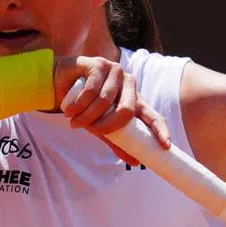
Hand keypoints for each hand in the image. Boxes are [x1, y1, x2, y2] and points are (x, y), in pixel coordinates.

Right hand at [54, 55, 169, 163]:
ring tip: (74, 120)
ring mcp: (115, 71)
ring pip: (105, 101)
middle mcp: (129, 83)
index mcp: (135, 100)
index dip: (160, 129)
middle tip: (90, 130)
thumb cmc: (85, 105)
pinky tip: (70, 110)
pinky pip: (91, 90)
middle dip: (106, 125)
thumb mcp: (101, 126)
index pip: (152, 114)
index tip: (165, 145)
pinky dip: (79, 105)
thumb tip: (135, 162)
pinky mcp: (99, 64)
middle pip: (127, 111)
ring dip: (87, 116)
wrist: (60, 84)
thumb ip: (117, 141)